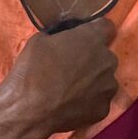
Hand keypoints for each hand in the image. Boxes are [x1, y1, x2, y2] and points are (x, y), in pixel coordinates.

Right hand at [0, 17, 121, 138]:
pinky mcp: (103, 109)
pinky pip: (98, 101)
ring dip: (92, 82)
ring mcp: (108, 87)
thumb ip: (60, 38)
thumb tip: (63, 42)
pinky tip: (70, 105)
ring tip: (70, 91)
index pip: (105, 27)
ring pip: (104, 80)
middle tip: (70, 68)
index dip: (94, 31)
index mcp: (92, 39)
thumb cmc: (32, 71)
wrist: (29, 111)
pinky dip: (87, 102)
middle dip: (91, 59)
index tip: (83, 39)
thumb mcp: (39, 41)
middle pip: (104, 56)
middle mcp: (107, 61)